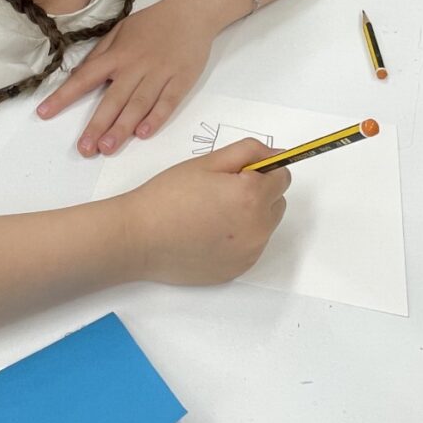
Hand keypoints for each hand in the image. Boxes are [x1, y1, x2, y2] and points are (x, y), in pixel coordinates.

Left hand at [36, 0, 213, 156]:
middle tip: (85, 149)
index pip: (85, 77)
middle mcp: (135, 66)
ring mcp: (159, 74)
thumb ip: (100, 54)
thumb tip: (78, 74)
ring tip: (108, 148)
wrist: (192, 13)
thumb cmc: (153, 23)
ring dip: (122, 128)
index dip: (64, 96)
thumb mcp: (120, 31)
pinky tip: (143, 133)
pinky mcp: (181, 80)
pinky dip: (156, 118)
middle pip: (113, 99)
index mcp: (117, 54)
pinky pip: (167, 102)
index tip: (44, 113)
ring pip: (138, 105)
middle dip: (97, 125)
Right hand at [122, 139, 289, 284]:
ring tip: (211, 214)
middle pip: (276, 202)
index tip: (239, 172)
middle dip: (258, 193)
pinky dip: (238, 239)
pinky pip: (250, 247)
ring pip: (264, 226)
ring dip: (249, 216)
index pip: (282, 176)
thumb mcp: (207, 162)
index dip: (261, 170)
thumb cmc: (168, 196)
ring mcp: (250, 252)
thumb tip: (278, 153)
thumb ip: (248, 152)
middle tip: (220, 192)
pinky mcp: (238, 270)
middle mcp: (258, 227)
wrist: (139, 238)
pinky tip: (208, 234)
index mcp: (252, 195)